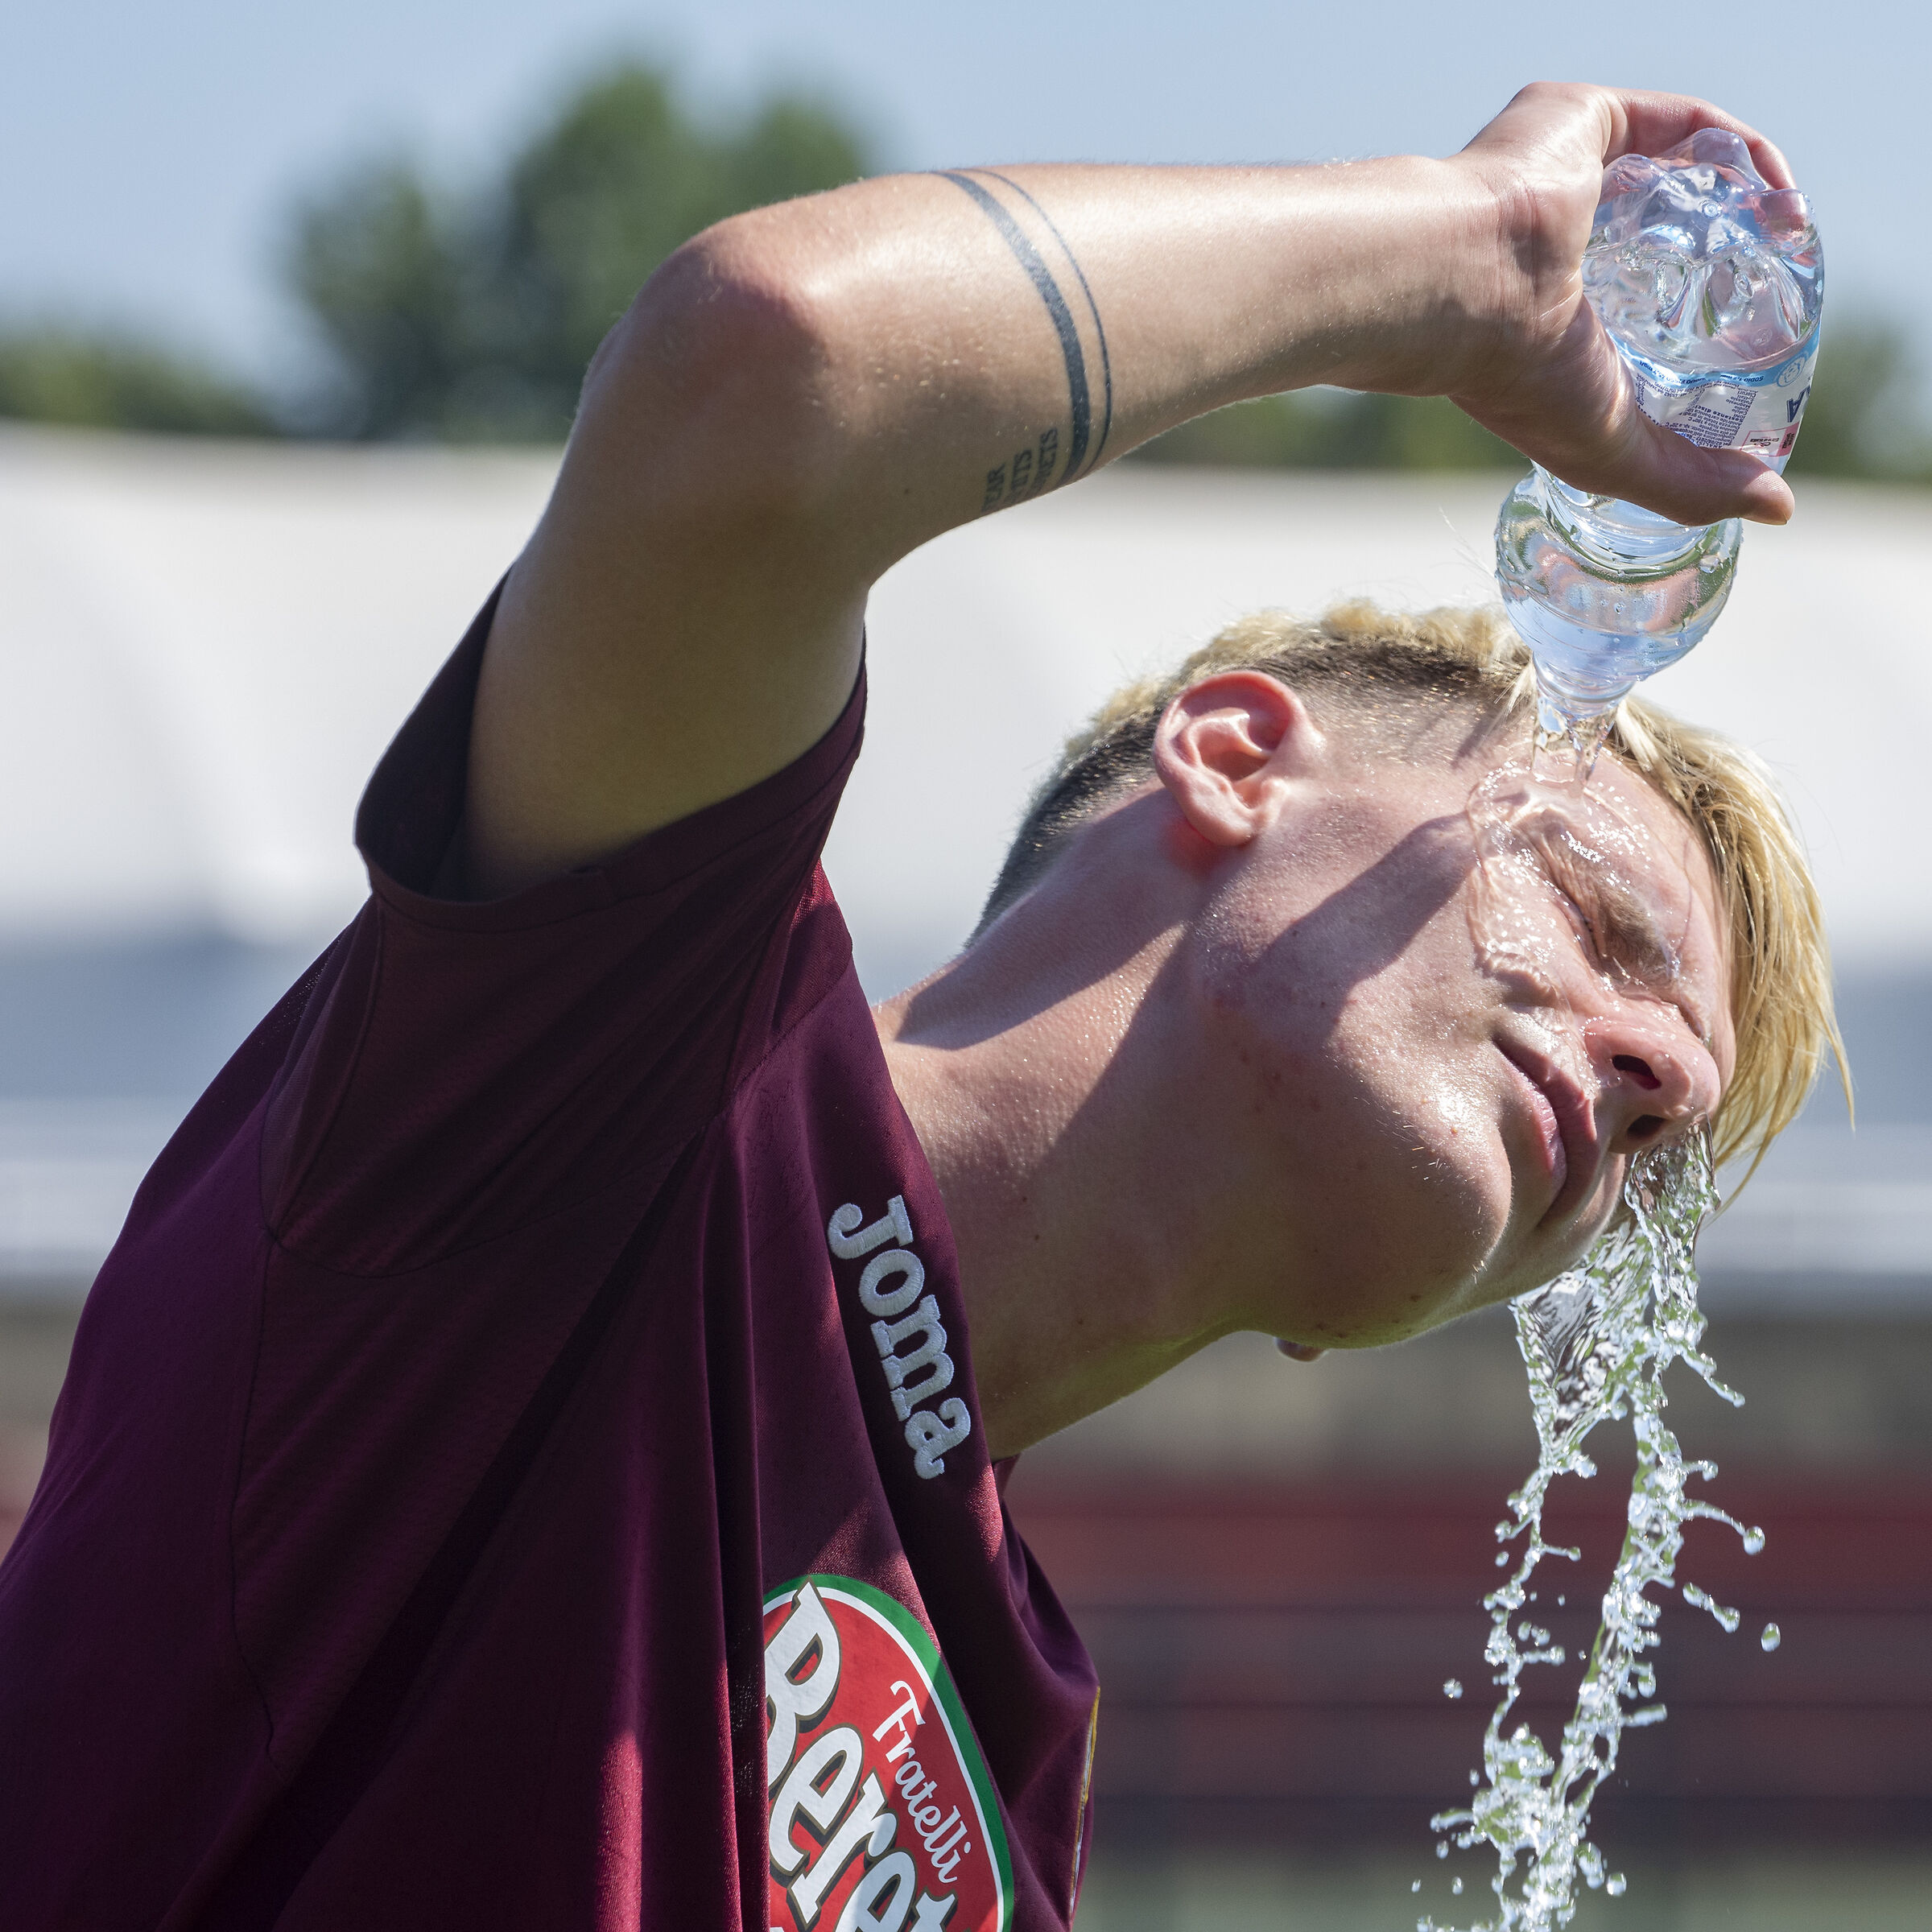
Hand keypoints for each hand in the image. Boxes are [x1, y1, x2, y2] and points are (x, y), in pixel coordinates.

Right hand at [1446, 82, 1797, 527]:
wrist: (1456, 284)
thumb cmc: (1511, 374)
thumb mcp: (1612, 449)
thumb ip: (1691, 482)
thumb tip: (1781, 508)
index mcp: (1548, 317)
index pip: (1635, 315)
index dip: (1702, 329)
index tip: (1756, 348)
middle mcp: (1555, 245)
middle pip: (1660, 242)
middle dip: (1726, 260)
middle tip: (1776, 289)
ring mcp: (1569, 179)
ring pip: (1675, 177)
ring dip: (1739, 200)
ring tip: (1785, 233)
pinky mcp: (1583, 119)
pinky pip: (1680, 126)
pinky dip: (1736, 152)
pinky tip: (1771, 187)